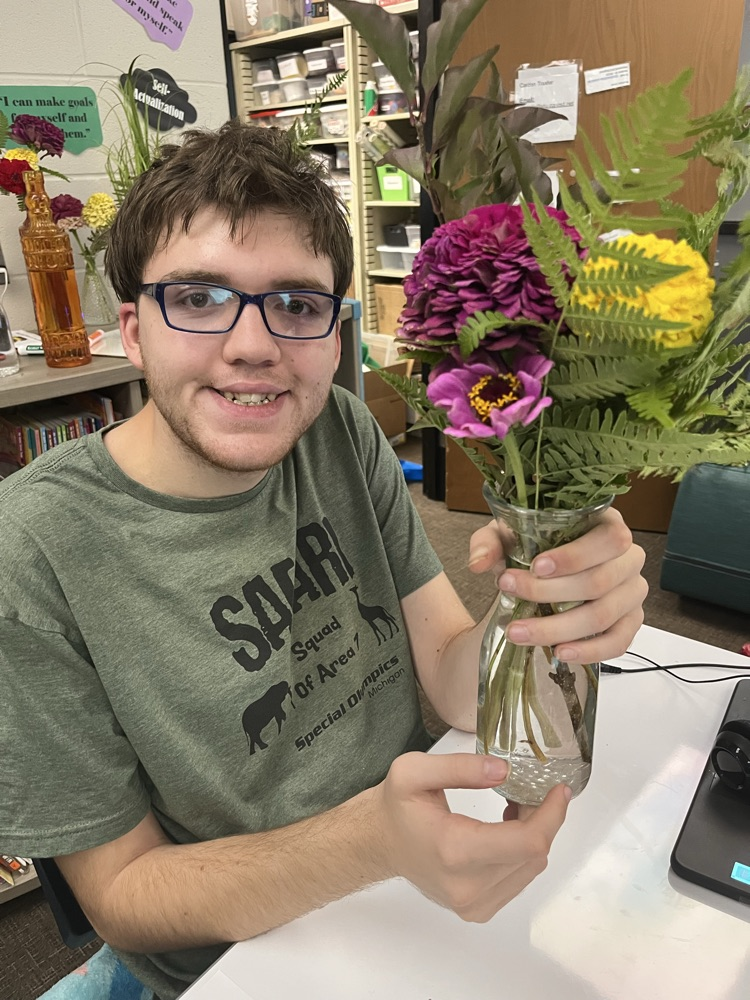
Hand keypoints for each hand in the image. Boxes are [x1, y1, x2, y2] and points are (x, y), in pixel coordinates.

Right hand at [375, 751, 569, 921]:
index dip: (551, 815)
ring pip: (530, 868)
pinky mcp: (479, 910)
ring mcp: (474, 904)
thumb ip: (460, 767)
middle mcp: (467, 887)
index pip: (527, 842)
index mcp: (454, 851)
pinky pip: (519, 879)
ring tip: (514, 807)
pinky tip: (505, 829)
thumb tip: (504, 771)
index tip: (558, 789)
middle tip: (529, 789)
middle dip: (542, 818)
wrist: (381, 842)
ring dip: (533, 834)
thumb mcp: (414, 771)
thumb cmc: (396, 806)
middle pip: (533, 855)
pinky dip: (522, 852)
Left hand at [468, 507, 646, 662]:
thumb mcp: (511, 535)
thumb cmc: (535, 546)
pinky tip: (559, 652)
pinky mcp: (630, 623)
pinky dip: (588, 651)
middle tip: (509, 594)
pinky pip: (617, 643)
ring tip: (518, 632)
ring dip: (557, 628)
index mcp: (609, 525)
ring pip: (602, 615)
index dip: (574, 556)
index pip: (609, 540)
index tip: (535, 567)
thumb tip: (478, 564)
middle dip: (550, 593)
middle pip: (600, 581)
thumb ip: (490, 543)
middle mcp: (629, 559)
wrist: (548, 573)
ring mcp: (632, 593)